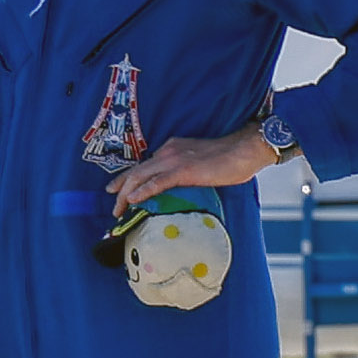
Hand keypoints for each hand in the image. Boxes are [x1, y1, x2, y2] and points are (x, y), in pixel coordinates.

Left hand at [109, 123, 283, 213]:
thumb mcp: (200, 163)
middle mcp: (168, 152)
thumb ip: (186, 171)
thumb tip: (179, 187)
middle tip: (113, 205)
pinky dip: (142, 191)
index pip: (143, 165)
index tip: (118, 191)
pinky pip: (157, 182)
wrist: (244, 149)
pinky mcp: (183, 170)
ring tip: (118, 209)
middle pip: (135, 171)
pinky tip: (133, 200)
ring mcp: (174, 160)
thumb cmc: (229, 158)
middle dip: (120, 188)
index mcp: (171, 149)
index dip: (127, 179)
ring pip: (140, 177)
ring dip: (125, 194)